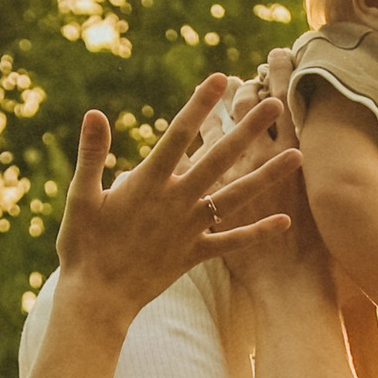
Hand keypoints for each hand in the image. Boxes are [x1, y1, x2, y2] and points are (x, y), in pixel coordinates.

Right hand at [51, 73, 300, 326]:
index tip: (220, 79)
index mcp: (148, 183)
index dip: (199, 105)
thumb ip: (92, 154)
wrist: (97, 298)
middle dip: (248, 130)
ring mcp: (189, 229)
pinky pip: (231, 243)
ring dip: (267, 175)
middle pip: (218, 159)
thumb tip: (94, 113)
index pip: (178, 135)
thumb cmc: (82, 246)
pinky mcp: (193, 254)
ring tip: (297, 156)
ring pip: (236, 197)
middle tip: (275, 104)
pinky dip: (257, 233)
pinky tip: (285, 221)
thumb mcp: (80, 197)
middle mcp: (176, 202)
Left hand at [217, 50, 332, 297]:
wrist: (292, 290)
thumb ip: (372, 193)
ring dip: (224, 108)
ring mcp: (239, 178)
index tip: (281, 57)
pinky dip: (201, 146)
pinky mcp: (218, 198)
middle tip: (252, 67)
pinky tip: (199, 135)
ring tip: (226, 86)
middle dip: (253, 84)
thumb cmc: (327, 260)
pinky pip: (202, 164)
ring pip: (226, 129)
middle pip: (255, 109)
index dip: (284, 77)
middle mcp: (268, 160)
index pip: (290, 105)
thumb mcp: (352, 218)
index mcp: (301, 158)